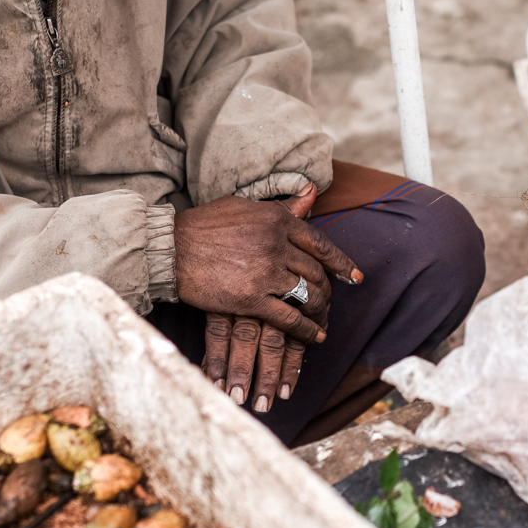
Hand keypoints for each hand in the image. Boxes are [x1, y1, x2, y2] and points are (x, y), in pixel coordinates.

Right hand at [176, 183, 360, 411]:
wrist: (172, 249)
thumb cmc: (205, 226)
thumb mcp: (246, 207)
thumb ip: (281, 206)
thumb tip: (312, 191)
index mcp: (278, 220)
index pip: (321, 244)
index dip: (342, 263)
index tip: (355, 277)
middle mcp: (277, 245)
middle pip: (316, 272)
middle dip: (328, 289)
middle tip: (331, 301)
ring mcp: (266, 272)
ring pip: (308, 294)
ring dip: (320, 310)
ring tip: (322, 319)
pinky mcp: (252, 299)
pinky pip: (290, 318)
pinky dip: (306, 330)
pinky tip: (314, 337)